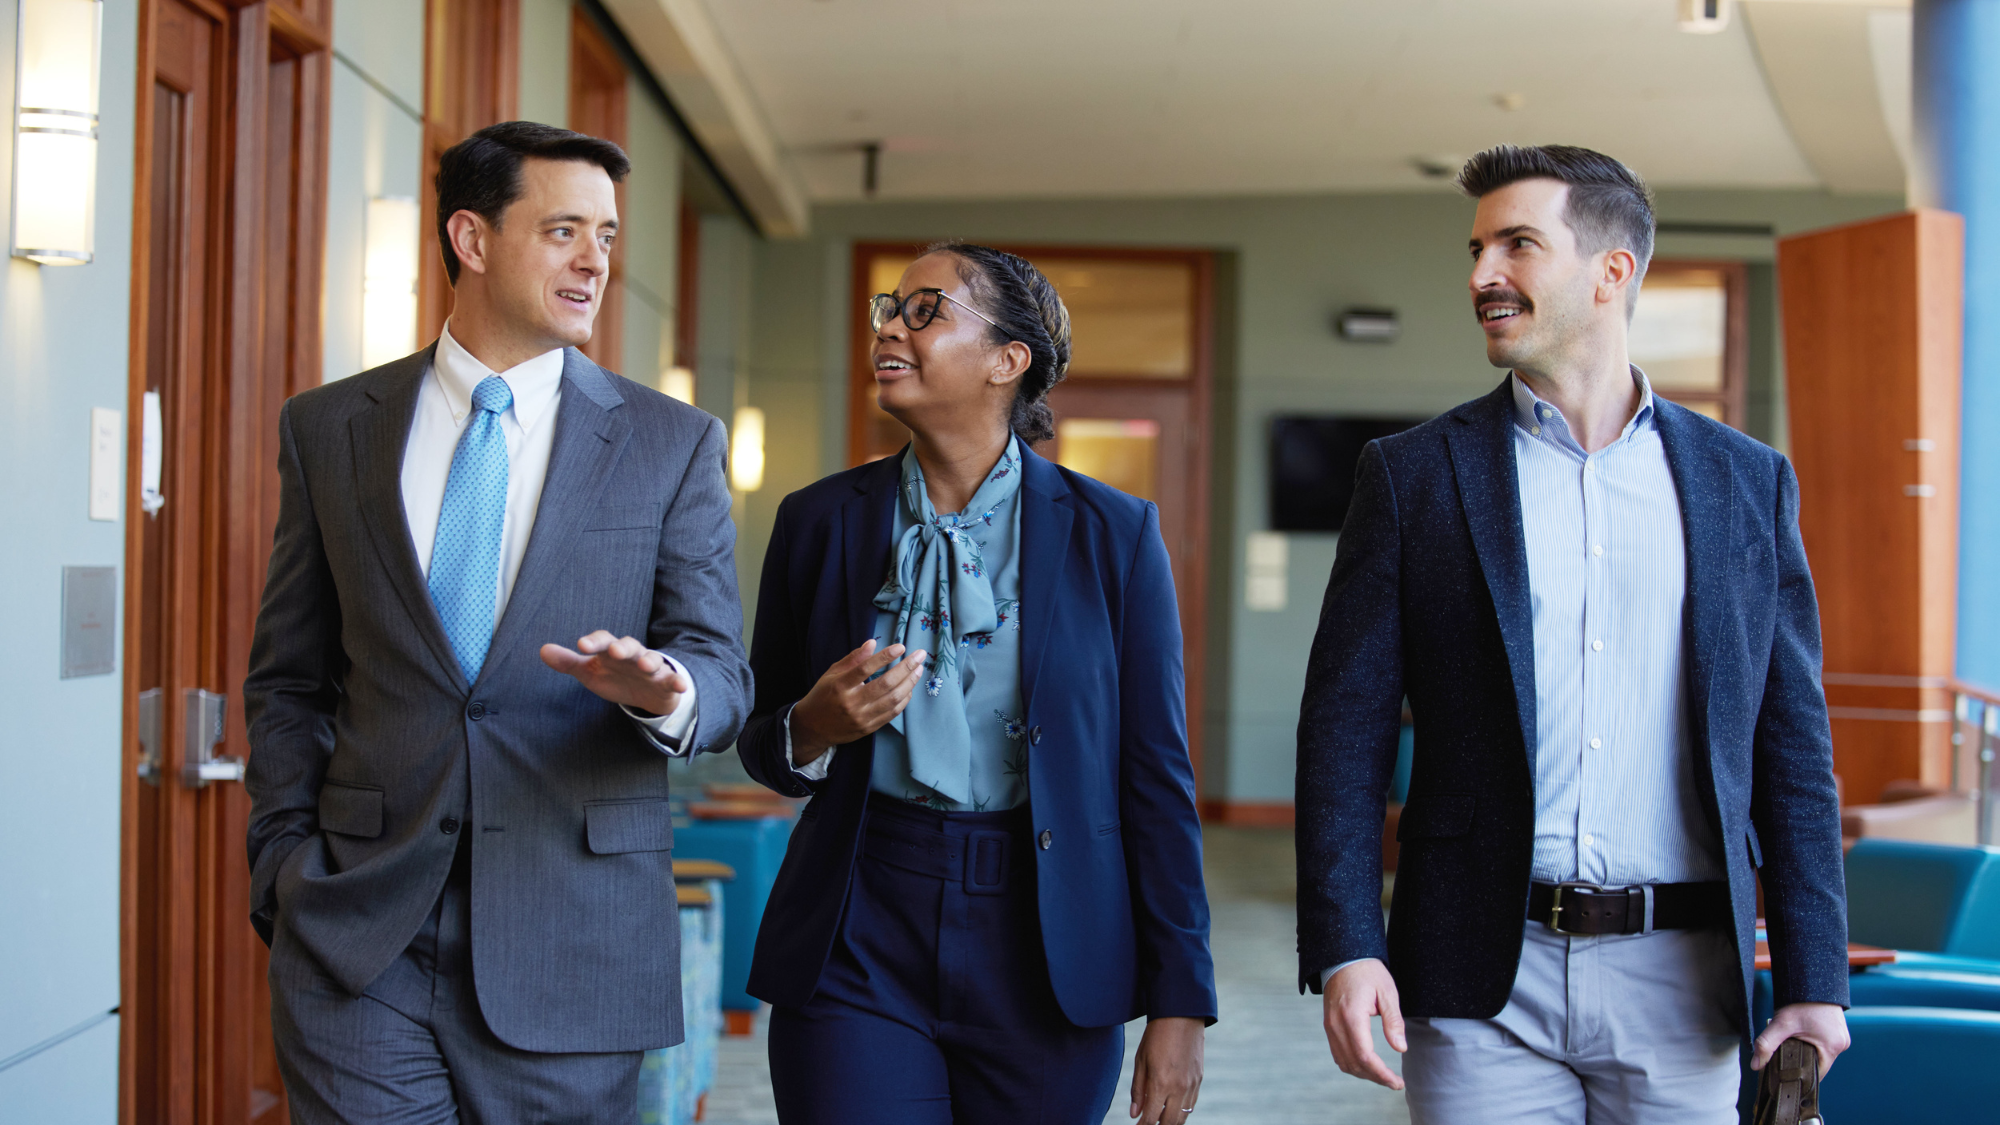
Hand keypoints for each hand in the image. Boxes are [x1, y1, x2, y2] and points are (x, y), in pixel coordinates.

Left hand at [539, 631, 689, 715]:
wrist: (647, 692)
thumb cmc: (616, 676)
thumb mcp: (591, 671)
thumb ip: (569, 662)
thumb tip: (543, 650)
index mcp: (612, 651)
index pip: (603, 641)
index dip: (593, 642)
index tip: (581, 646)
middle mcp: (632, 656)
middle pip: (629, 646)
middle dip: (623, 648)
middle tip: (615, 651)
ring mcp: (651, 668)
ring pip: (652, 660)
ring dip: (649, 661)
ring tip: (646, 666)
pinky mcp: (666, 682)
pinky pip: (672, 680)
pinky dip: (677, 681)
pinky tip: (680, 685)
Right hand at [788, 639, 927, 764]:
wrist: (812, 728)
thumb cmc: (823, 695)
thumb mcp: (832, 673)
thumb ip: (853, 659)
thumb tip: (872, 642)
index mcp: (840, 686)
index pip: (865, 669)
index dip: (884, 656)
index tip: (901, 646)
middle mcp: (852, 703)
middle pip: (885, 684)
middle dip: (906, 668)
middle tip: (920, 656)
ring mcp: (862, 718)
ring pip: (893, 700)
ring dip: (909, 683)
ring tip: (919, 670)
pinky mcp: (869, 728)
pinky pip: (892, 713)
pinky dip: (904, 700)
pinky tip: (909, 688)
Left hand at [1129, 1016, 1202, 1123]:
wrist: (1182, 1016)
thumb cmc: (1156, 1036)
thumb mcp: (1141, 1061)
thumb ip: (1138, 1090)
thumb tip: (1134, 1114)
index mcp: (1160, 1083)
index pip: (1150, 1118)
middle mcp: (1178, 1088)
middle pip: (1168, 1123)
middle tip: (1147, 1123)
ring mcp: (1191, 1085)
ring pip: (1182, 1117)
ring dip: (1169, 1122)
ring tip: (1158, 1119)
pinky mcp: (1199, 1080)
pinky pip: (1191, 1105)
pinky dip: (1181, 1111)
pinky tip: (1171, 1108)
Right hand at [1323, 959, 1405, 1089]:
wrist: (1343, 957)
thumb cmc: (1367, 971)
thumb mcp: (1387, 992)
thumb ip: (1393, 1021)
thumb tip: (1400, 1048)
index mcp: (1352, 1016)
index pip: (1365, 1056)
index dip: (1381, 1074)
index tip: (1397, 1082)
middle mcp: (1337, 1025)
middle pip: (1354, 1064)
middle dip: (1375, 1078)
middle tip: (1394, 1082)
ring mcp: (1330, 1026)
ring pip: (1344, 1062)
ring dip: (1363, 1074)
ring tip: (1382, 1075)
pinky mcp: (1329, 1026)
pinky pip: (1337, 1054)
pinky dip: (1352, 1065)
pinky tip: (1366, 1065)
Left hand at [1752, 1002, 1848, 1078]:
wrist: (1813, 978)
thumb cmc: (1801, 1001)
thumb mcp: (1781, 1024)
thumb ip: (1766, 1045)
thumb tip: (1756, 1065)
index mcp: (1833, 1047)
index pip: (1816, 1074)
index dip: (1800, 1075)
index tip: (1785, 1074)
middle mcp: (1841, 1044)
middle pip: (1818, 1063)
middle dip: (1801, 1061)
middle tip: (1784, 1054)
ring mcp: (1842, 1037)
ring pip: (1820, 1053)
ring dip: (1806, 1050)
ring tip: (1792, 1042)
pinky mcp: (1839, 1030)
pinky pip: (1824, 1042)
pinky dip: (1811, 1041)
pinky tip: (1800, 1034)